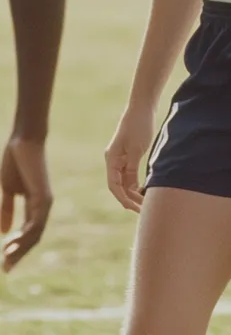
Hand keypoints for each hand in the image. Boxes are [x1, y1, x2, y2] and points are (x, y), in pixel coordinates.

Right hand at [1, 136, 52, 271]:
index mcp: (34, 204)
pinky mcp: (43, 197)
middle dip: (19, 253)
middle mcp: (43, 205)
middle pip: (33, 237)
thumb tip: (3, 231)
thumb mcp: (8, 190)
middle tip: (6, 268)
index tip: (5, 261)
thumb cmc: (16, 162)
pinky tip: (13, 244)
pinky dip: (26, 235)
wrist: (23, 141)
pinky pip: (36, 222)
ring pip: (35, 233)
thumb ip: (6, 209)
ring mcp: (45, 202)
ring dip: (21, 249)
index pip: (28, 232)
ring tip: (7, 260)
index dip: (17, 247)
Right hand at [105, 105, 155, 212]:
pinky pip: (129, 175)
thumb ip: (132, 169)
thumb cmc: (139, 126)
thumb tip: (131, 188)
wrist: (142, 107)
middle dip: (130, 198)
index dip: (123, 199)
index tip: (134, 208)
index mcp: (111, 159)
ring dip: (134, 193)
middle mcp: (113, 161)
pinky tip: (146, 191)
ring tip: (146, 203)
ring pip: (124, 182)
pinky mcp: (128, 156)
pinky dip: (136, 184)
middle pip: (119, 186)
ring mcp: (120, 159)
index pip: (114, 186)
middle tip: (143, 209)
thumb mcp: (136, 149)